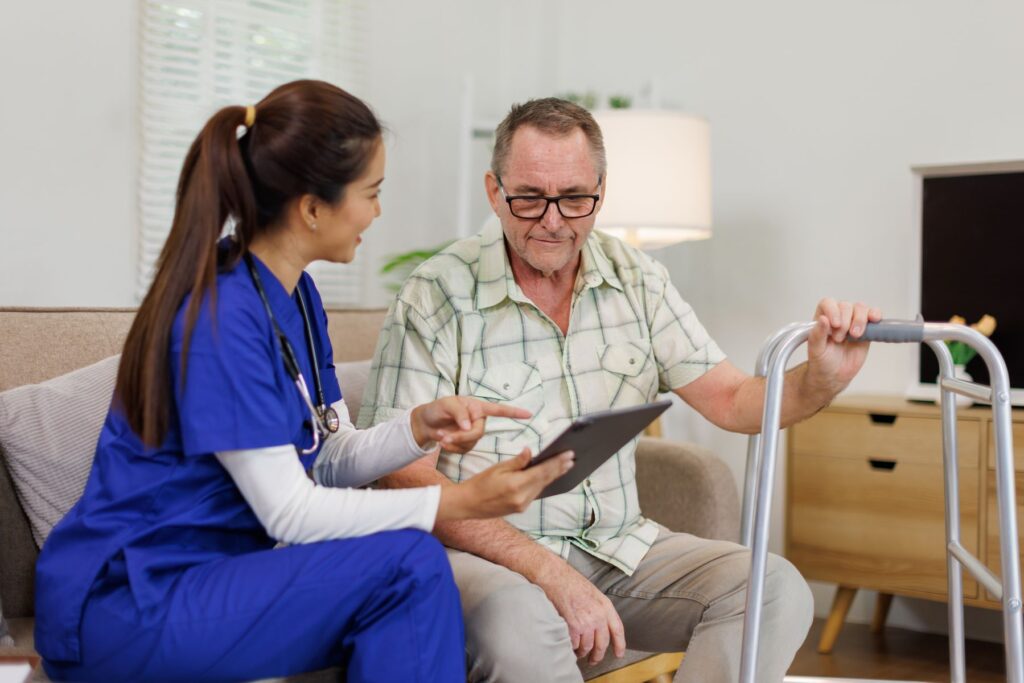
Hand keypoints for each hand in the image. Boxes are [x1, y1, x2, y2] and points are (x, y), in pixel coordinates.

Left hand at [411, 396, 530, 452]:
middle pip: (478, 433)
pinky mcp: (467, 444)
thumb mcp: (446, 405)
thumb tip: (468, 425)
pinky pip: (464, 450)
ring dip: (454, 442)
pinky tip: (443, 442)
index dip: (514, 413)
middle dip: (461, 437)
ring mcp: (473, 433)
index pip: (499, 410)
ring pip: (470, 443)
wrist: (426, 423)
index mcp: (478, 407)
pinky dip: (452, 447)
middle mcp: (479, 420)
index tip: (528, 415)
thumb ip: (459, 413)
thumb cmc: (438, 409)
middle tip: (444, 436)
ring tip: (440, 436)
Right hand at [437, 448, 573, 520]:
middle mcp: (522, 498)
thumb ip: (517, 462)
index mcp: (516, 485)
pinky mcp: (520, 508)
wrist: (468, 504)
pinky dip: (543, 483)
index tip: (568, 454)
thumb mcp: (497, 468)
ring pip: (542, 487)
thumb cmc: (480, 483)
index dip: (557, 462)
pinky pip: (536, 493)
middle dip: (559, 468)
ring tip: (566, 465)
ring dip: (554, 476)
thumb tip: (531, 452)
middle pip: (545, 480)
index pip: (542, 471)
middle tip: (572, 458)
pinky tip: (550, 476)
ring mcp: (522, 505)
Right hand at [533, 558, 625, 664]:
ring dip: (582, 652)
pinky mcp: (572, 626)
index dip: (619, 645)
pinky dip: (570, 647)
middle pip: (602, 644)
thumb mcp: (592, 593)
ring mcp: (585, 622)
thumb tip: (599, 626)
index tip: (618, 654)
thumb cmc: (570, 581)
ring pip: (587, 647)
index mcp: (605, 606)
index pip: (618, 630)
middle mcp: (598, 616)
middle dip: (597, 655)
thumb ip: (599, 609)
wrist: (554, 576)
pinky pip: (573, 644)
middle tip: (593, 660)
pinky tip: (568, 644)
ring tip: (577, 652)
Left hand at [806, 298, 881, 396]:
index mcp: (822, 318)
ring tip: (855, 335)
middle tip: (840, 339)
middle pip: (846, 305)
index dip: (833, 311)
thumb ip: (817, 334)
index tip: (835, 325)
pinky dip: (875, 314)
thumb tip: (823, 319)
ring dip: (860, 320)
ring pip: (860, 308)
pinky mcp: (867, 328)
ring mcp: (853, 321)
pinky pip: (873, 314)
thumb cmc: (822, 362)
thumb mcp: (816, 350)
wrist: (835, 375)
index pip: (828, 303)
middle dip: (845, 321)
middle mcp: (838, 316)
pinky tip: (874, 320)